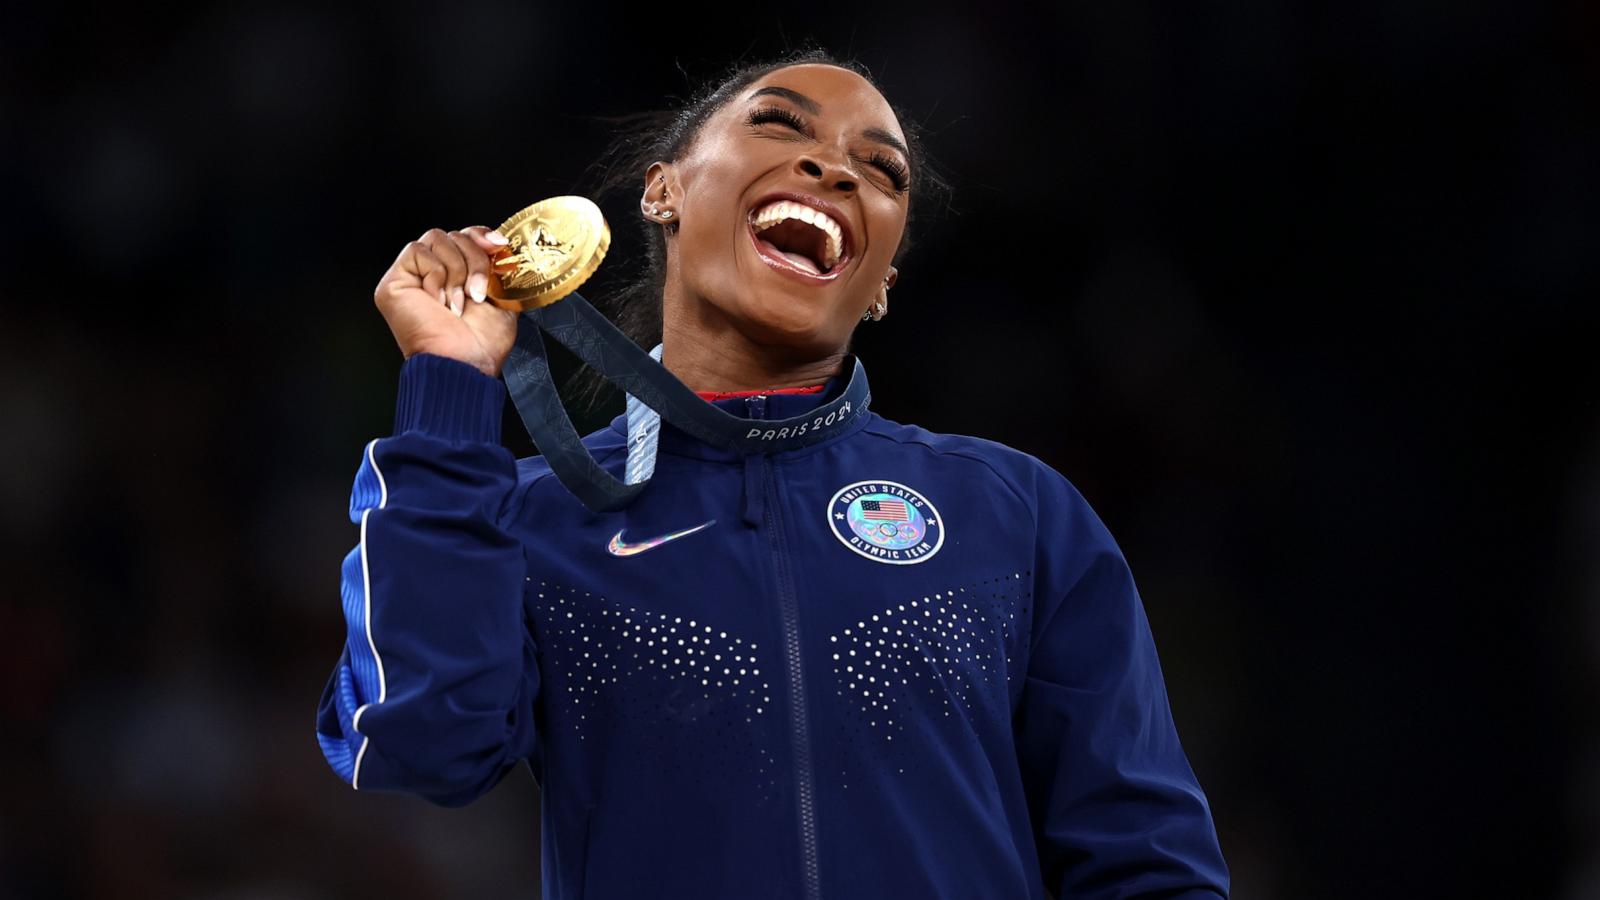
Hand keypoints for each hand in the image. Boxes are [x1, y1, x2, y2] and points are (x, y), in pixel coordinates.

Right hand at [373, 226, 519, 377]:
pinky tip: (438, 301)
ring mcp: (412, 276)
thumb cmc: (481, 343)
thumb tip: (502, 245)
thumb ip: (498, 270)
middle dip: (474, 260)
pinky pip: (417, 251)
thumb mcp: (503, 299)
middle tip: (478, 292)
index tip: (498, 245)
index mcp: (457, 277)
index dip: (480, 235)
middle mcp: (433, 274)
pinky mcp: (394, 281)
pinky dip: (435, 275)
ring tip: (457, 303)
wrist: (464, 362)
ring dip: (456, 271)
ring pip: (436, 238)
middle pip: (454, 234)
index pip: (464, 236)